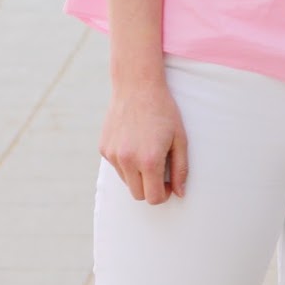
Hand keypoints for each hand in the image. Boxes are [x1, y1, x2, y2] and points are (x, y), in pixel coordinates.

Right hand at [99, 78, 187, 203]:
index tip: (169, 183)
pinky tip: (134, 142)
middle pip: (138, 195)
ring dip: (137, 175)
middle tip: (160, 171)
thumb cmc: (164, 111)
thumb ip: (181, 169)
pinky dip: (126, 162)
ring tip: (147, 152)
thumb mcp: (180, 139)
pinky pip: (117, 166)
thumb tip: (180, 194)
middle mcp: (128, 161)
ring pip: (126, 182)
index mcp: (149, 161)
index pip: (154, 198)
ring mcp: (113, 155)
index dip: (164, 194)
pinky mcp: (104, 149)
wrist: (137, 86)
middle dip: (150, 188)